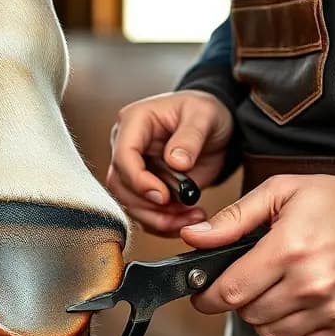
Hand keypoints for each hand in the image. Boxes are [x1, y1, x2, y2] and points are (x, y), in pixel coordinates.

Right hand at [106, 90, 233, 235]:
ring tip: (191, 216)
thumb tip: (176, 161)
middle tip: (182, 211)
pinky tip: (187, 219)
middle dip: (149, 206)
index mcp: (134, 122)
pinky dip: (164, 223)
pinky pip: (144, 213)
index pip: (123, 156)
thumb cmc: (204, 112)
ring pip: (129, 204)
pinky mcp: (144, 187)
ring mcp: (133, 168)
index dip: (139, 180)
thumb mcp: (205, 116)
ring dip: (158, 219)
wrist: (213, 128)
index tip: (164, 196)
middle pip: (121, 185)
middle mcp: (126, 146)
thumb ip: (190, 137)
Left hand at [181, 174, 334, 335]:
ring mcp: (334, 309)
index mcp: (288, 249)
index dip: (206, 296)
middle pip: (248, 315)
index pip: (229, 292)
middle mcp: (311, 285)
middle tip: (249, 279)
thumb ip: (232, 219)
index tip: (202, 293)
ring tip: (276, 287)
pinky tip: (299, 302)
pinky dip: (292, 328)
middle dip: (239, 300)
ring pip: (273, 333)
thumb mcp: (282, 193)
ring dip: (265, 315)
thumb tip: (192, 237)